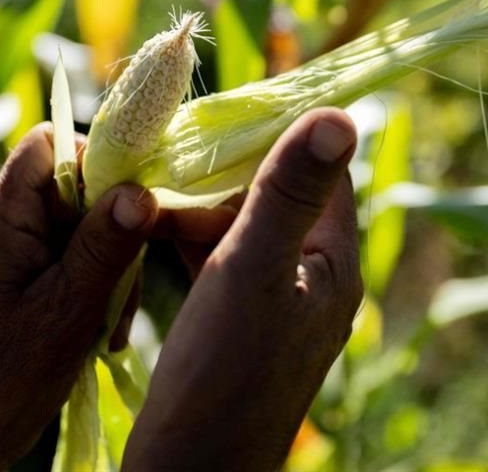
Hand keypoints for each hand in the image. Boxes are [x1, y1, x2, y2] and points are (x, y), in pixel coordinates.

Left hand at [0, 124, 158, 471]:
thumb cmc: (8, 372)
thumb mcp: (67, 308)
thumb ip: (104, 246)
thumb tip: (143, 190)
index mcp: (6, 217)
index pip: (48, 142)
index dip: (95, 155)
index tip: (133, 196)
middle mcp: (16, 223)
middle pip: (82, 183)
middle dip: (117, 223)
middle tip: (131, 273)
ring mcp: (30, 250)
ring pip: (94, 223)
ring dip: (118, 264)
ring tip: (115, 318)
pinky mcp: (43, 276)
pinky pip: (89, 257)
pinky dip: (108, 286)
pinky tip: (108, 330)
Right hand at [124, 108, 362, 471]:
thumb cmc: (222, 374)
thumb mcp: (254, 270)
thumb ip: (289, 193)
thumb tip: (339, 115)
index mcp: (333, 261)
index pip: (319, 171)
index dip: (276, 134)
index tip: (221, 114)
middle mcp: (313, 278)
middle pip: (275, 194)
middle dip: (223, 171)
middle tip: (169, 154)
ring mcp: (275, 301)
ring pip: (241, 225)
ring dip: (198, 204)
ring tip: (148, 189)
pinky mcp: (239, 322)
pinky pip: (220, 260)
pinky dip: (187, 239)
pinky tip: (150, 228)